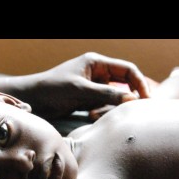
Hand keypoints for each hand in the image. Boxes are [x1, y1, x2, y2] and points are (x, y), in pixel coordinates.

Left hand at [26, 52, 150, 118]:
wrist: (32, 99)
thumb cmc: (52, 89)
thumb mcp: (80, 90)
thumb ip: (106, 94)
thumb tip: (132, 98)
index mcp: (96, 63)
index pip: (127, 70)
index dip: (139, 83)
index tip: (146, 98)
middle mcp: (96, 73)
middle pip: (122, 83)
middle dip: (127, 97)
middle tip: (134, 110)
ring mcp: (92, 87)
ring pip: (113, 97)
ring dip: (110, 106)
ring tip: (96, 113)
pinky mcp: (86, 99)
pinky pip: (102, 105)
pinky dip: (101, 111)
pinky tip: (91, 115)